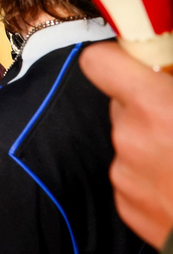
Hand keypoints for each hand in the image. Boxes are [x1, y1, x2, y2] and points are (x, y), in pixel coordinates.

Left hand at [80, 42, 172, 247]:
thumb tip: (170, 65)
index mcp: (153, 108)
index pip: (99, 62)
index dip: (118, 59)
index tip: (141, 61)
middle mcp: (131, 139)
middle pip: (121, 103)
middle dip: (148, 104)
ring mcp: (125, 175)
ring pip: (130, 140)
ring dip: (154, 141)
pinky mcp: (127, 205)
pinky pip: (133, 174)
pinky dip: (154, 175)